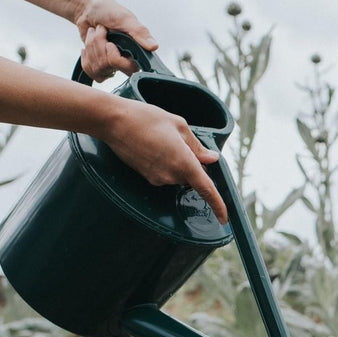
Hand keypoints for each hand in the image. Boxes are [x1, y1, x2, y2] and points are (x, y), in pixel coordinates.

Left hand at [74, 0, 158, 82]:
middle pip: (109, 68)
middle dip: (99, 47)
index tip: (110, 44)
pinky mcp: (98, 66)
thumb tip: (154, 46)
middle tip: (101, 33)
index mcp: (136, 51)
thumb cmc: (107, 10)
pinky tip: (89, 45)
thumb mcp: (124, 18)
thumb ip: (139, 32)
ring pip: (97, 68)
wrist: (88, 8)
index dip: (115, 57)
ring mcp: (111, 65)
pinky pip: (90, 71)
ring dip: (91, 46)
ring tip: (96, 35)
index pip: (129, 69)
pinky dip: (85, 55)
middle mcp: (125, 60)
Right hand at [100, 99, 228, 223]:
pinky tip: (155, 146)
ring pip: (179, 176)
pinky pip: (166, 174)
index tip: (224, 218)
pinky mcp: (147, 177)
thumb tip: (211, 159)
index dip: (217, 205)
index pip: (206, 189)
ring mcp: (158, 178)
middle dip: (194, 165)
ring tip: (163, 139)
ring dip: (179, 162)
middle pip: (192, 178)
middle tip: (183, 142)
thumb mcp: (179, 125)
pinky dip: (167, 164)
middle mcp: (172, 175)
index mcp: (184, 162)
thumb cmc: (146, 118)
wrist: (113, 122)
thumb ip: (197, 146)